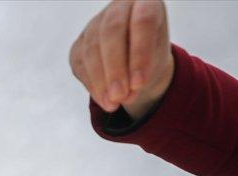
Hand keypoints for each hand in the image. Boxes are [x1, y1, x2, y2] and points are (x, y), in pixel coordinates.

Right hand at [69, 0, 173, 119]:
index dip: (139, 52)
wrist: (138, 63)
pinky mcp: (79, 43)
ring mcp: (95, 23)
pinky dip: (92, 85)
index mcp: (146, 2)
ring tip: (113, 104)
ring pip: (92, 48)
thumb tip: (122, 95)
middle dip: (115, 67)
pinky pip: (80, 63)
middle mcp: (118, 7)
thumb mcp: (158, 62)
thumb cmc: (152, 57)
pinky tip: (104, 100)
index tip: (138, 83)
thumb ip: (144, 72)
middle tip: (120, 96)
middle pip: (112, 31)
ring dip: (101, 81)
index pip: (142, 21)